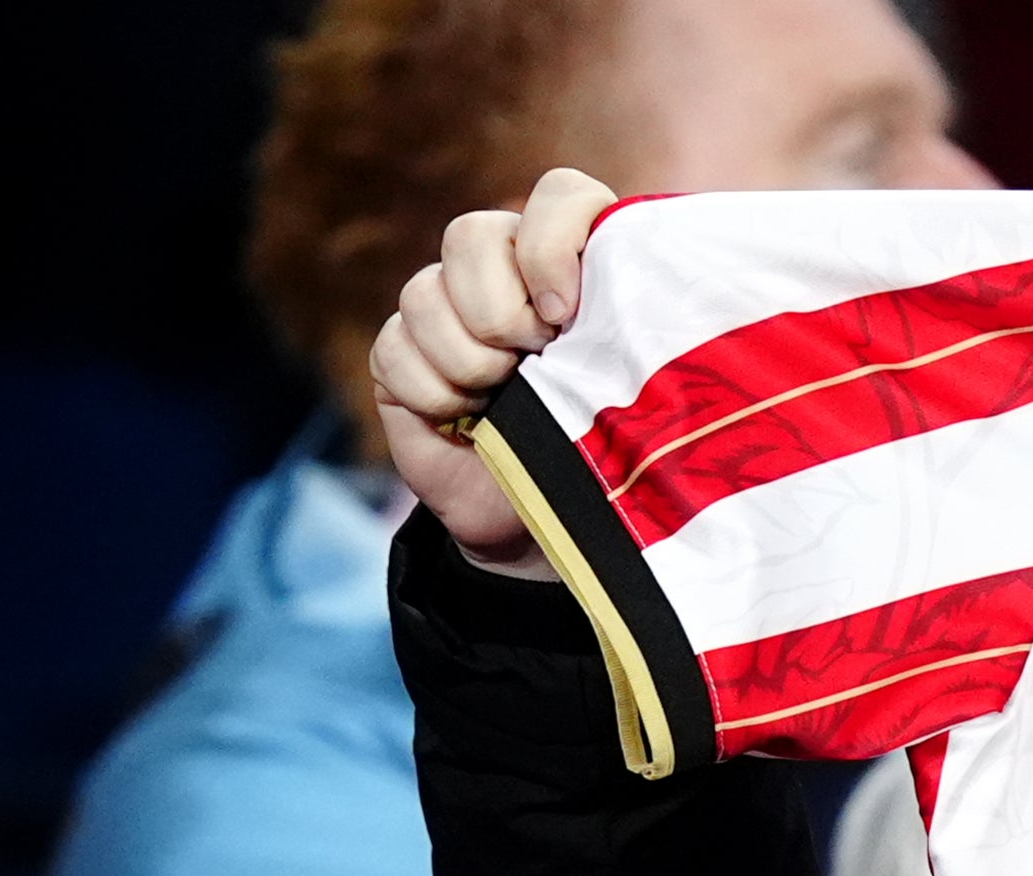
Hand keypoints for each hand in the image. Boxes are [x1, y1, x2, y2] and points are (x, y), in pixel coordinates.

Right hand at [371, 167, 620, 575]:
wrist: (544, 522)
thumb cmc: (601, 448)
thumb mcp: (635, 385)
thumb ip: (632, 324)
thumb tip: (636, 294)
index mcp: (570, 259)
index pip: (560, 195)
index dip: (552, 244)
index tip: (567, 314)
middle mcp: (502, 269)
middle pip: (472, 235)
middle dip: (501, 312)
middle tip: (534, 364)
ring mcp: (443, 308)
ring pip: (424, 293)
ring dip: (469, 363)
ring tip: (501, 402)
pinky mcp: (400, 353)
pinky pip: (396, 347)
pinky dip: (433, 395)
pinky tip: (463, 423)